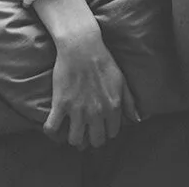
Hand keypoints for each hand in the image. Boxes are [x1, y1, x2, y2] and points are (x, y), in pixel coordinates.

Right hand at [43, 27, 138, 149]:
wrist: (81, 47)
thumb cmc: (102, 61)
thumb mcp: (122, 81)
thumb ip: (129, 102)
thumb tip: (136, 120)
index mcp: (113, 107)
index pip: (112, 133)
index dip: (106, 131)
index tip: (100, 126)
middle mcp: (97, 113)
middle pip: (95, 141)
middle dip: (92, 138)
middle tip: (86, 130)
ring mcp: (78, 110)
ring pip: (75, 140)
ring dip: (74, 137)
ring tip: (71, 129)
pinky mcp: (60, 104)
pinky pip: (52, 128)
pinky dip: (52, 132)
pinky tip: (53, 128)